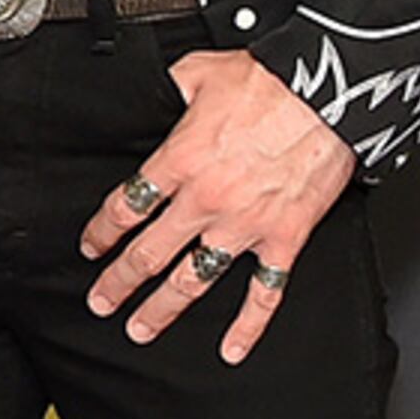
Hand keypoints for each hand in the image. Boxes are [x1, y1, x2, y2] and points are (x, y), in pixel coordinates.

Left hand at [80, 47, 355, 362]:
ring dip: (163, 308)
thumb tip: (156, 91)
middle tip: (101, 300)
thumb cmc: (271, 81)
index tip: (92, 247)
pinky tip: (232, 347)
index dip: (102, 232)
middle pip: (149, 252)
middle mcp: (206, 199)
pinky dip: (248, 325)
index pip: (126, 206)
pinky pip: (264, 292)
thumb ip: (171, 88)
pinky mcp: (283, 238)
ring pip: (192, 279)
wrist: (327, 93)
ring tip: (141, 328)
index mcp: (181, 160)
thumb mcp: (200, 71)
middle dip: (119, 281)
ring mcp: (245, 224)